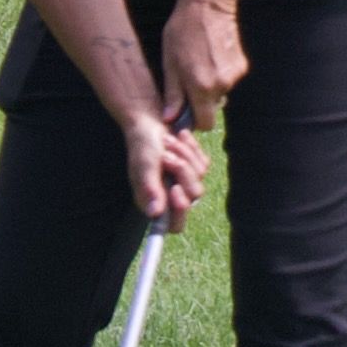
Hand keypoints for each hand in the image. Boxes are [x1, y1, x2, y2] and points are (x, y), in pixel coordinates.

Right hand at [123, 102, 207, 229]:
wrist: (151, 122)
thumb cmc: (142, 146)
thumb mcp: (144, 166)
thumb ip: (150, 189)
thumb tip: (155, 214)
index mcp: (156, 202)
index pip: (174, 224)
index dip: (179, 211)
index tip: (176, 190)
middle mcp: (172, 195)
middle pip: (194, 195)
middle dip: (182, 171)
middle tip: (166, 156)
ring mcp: (186, 181)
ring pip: (200, 176)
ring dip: (184, 155)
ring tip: (168, 142)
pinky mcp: (195, 167)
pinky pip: (204, 162)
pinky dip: (192, 148)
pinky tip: (179, 137)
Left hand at [161, 0, 248, 132]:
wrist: (208, 5)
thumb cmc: (182, 32)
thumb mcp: (170, 63)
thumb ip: (173, 94)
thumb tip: (170, 118)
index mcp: (201, 86)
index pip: (205, 123)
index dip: (195, 120)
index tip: (186, 110)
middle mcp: (221, 84)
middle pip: (212, 107)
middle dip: (201, 100)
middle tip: (188, 78)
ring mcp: (234, 75)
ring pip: (220, 92)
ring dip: (210, 84)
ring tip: (199, 62)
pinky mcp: (242, 65)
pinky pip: (228, 78)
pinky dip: (220, 73)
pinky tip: (211, 55)